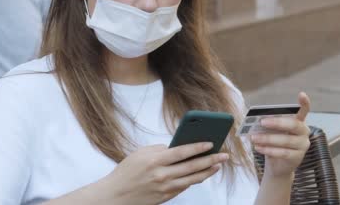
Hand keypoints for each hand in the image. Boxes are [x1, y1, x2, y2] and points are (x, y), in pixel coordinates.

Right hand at [101, 142, 228, 204]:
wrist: (116, 196)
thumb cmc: (127, 171)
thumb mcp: (140, 154)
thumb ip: (159, 149)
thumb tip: (177, 148)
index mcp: (155, 161)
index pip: (182, 152)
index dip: (198, 147)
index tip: (211, 143)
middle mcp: (162, 175)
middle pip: (192, 166)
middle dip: (210, 160)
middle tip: (224, 155)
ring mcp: (165, 188)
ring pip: (192, 179)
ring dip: (207, 171)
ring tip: (218, 165)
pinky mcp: (166, 197)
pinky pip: (185, 186)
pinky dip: (195, 179)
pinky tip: (203, 174)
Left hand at [250, 92, 310, 178]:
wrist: (278, 165)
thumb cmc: (274, 143)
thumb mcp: (271, 131)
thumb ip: (268, 124)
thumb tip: (257, 120)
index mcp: (298, 121)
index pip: (304, 111)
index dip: (304, 103)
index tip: (301, 94)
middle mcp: (304, 132)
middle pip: (293, 124)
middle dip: (277, 123)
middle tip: (261, 122)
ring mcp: (303, 145)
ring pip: (285, 140)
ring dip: (267, 138)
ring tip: (253, 137)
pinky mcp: (297, 158)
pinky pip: (283, 153)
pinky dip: (268, 150)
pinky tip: (258, 147)